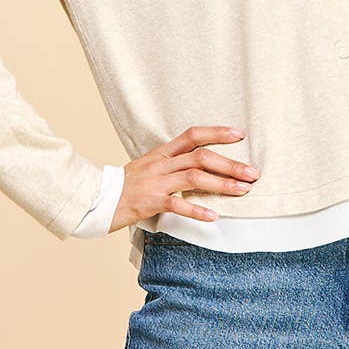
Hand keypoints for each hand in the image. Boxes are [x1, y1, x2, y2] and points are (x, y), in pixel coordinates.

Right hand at [107, 124, 259, 234]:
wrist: (95, 200)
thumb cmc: (125, 187)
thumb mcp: (148, 168)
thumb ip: (171, 164)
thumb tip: (201, 166)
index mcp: (161, 153)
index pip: (192, 135)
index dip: (216, 132)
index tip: (239, 134)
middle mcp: (160, 164)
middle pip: (201, 157)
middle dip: (230, 164)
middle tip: (253, 173)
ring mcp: (155, 182)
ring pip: (194, 178)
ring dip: (222, 184)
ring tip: (242, 191)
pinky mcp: (149, 202)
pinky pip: (177, 204)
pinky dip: (197, 210)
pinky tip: (213, 216)